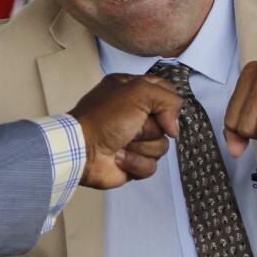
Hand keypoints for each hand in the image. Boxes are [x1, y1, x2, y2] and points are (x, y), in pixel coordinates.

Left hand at [68, 74, 181, 188]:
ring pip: (160, 146)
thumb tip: (174, 128)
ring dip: (140, 147)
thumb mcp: (138, 92)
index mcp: (132, 91)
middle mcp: (134, 114)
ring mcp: (134, 139)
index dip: (167, 105)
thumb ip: (167, 98)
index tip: (158, 112)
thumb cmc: (105, 117)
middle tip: (131, 128)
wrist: (82, 150)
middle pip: (165, 124)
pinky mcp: (132, 162)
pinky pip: (150, 165)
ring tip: (121, 143)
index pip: (166, 93)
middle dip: (149, 129)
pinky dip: (134, 162)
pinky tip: (118, 157)